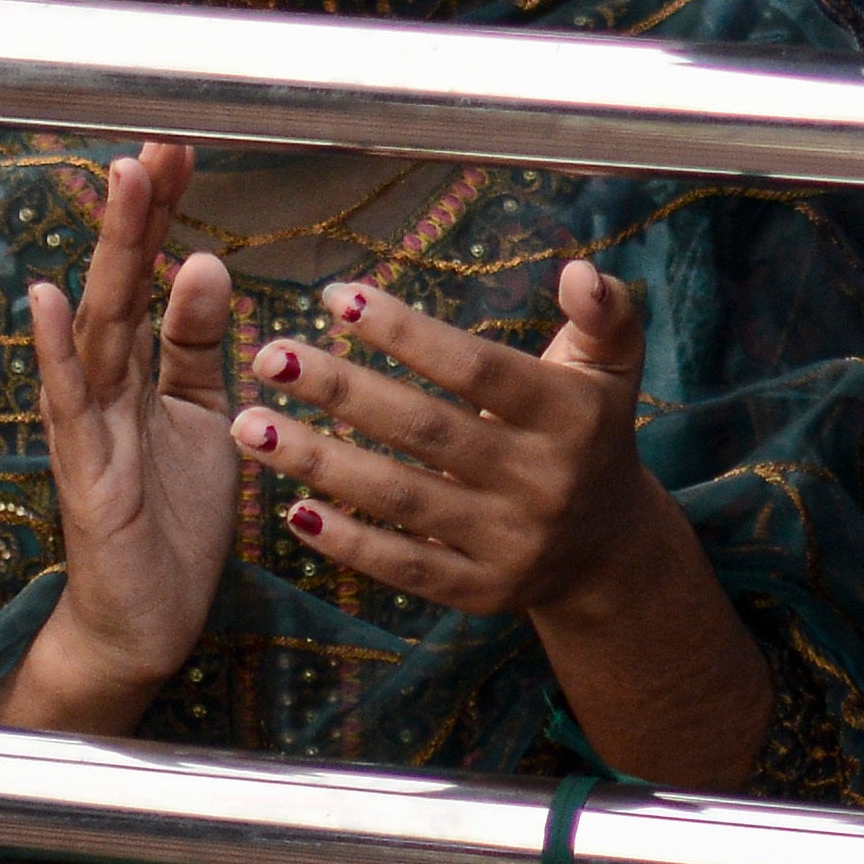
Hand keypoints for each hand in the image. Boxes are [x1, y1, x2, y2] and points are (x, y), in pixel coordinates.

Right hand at [16, 142, 250, 724]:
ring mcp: (90, 428)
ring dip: (109, 258)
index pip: (150, 276)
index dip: (162, 214)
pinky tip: (47, 300)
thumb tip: (205, 262)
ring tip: (119, 188)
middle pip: (120, 286)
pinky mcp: (86, 475)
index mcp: (140, 371)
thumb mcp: (202, 417)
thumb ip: (199, 345)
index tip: (180, 147)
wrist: (147, 621)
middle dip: (136, 216)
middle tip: (152, 145)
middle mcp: (107, 388)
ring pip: (99, 329)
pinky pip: (72, 406)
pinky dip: (57, 353)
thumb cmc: (171, 520)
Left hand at [250, 260, 691, 628]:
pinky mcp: (480, 593)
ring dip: (321, 462)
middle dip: (341, 390)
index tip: (334, 297)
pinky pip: (402, 566)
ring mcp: (510, 543)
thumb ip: (604, 311)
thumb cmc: (590, 431)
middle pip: (426, 430)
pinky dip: (345, 540)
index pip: (476, 368)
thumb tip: (579, 270)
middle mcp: (543, 481)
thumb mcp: (612, 366)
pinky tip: (292, 507)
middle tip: (270, 357)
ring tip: (251, 427)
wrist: (608, 551)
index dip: (405, 332)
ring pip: (401, 499)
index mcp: (569, 415)